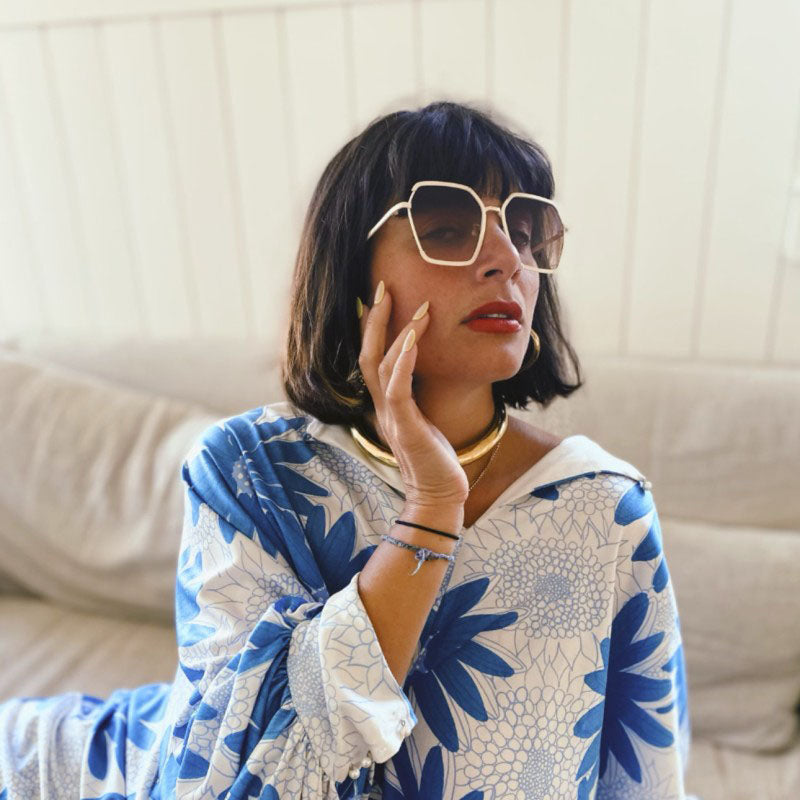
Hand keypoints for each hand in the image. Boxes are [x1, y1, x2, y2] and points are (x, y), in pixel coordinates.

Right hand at [357, 282, 468, 506]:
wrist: (438, 496)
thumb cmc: (434, 459)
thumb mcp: (423, 419)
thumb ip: (415, 396)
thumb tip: (420, 371)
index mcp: (386, 403)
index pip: (371, 358)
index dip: (371, 328)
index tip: (378, 298)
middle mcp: (383, 407)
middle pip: (368, 354)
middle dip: (374, 320)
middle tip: (383, 287)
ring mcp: (392, 417)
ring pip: (383, 366)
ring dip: (399, 333)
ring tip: (417, 307)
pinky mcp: (406, 428)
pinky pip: (398, 389)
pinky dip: (404, 362)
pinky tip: (414, 340)